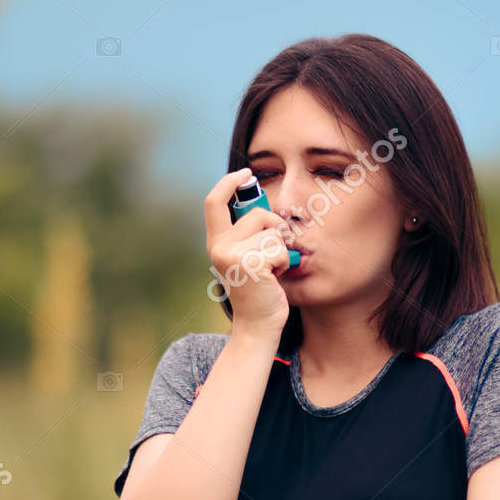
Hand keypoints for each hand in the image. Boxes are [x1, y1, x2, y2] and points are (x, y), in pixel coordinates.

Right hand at [204, 169, 294, 335]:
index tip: (246, 174)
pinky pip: (280, 249)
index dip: (229, 183)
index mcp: (216, 242)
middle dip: (275, 228)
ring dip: (281, 250)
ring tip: (271, 270)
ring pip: (272, 231)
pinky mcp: (250, 264)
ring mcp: (232, 255)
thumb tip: (260, 200)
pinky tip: (275, 278)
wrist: (258, 325)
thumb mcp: (247, 256)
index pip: (214, 202)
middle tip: (273, 253)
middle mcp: (219, 246)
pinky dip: (285, 263)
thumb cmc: (259, 289)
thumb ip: (248, 232)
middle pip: (257, 213)